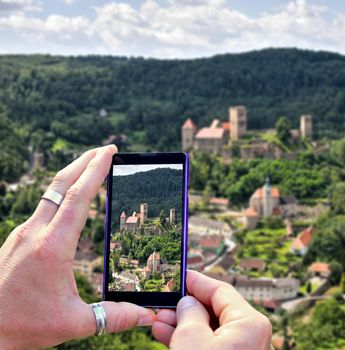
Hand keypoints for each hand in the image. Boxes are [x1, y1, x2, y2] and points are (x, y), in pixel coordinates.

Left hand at [0, 145, 154, 349]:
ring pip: (50, 193)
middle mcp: (35, 233)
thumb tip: (146, 315)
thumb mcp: (73, 323)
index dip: (96, 170)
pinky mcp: (17, 240)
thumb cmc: (23, 327)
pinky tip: (70, 200)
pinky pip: (43, 206)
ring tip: (92, 167)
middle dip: (85, 160)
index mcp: (52, 246)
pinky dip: (61, 193)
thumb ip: (114, 317)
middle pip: (61, 183)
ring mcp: (23, 234)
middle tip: (107, 149)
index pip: (78, 197)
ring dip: (72, 175)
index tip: (110, 152)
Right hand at [153, 270, 271, 349]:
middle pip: (215, 309)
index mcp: (250, 322)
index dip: (196, 281)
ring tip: (159, 321)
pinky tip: (166, 335)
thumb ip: (189, 314)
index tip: (179, 275)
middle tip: (163, 302)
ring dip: (184, 324)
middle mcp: (251, 335)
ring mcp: (243, 349)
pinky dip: (191, 340)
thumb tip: (188, 303)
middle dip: (186, 306)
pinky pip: (211, 345)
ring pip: (210, 329)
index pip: (221, 290)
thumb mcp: (192, 340)